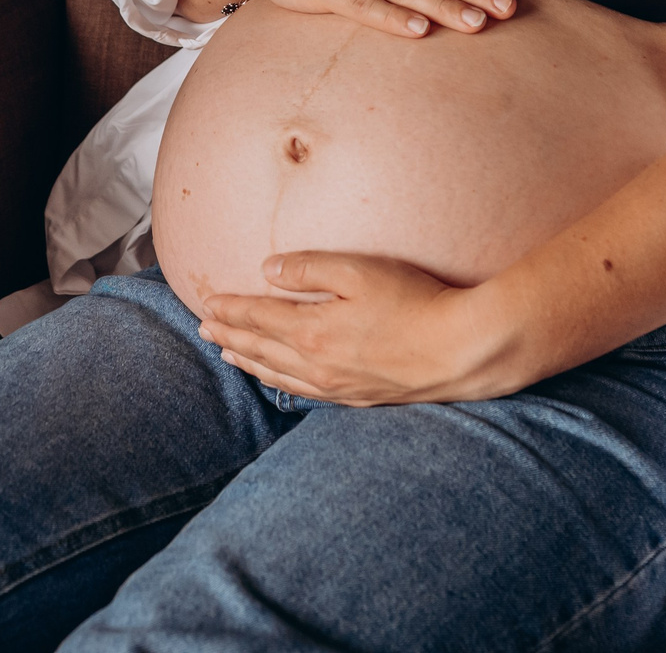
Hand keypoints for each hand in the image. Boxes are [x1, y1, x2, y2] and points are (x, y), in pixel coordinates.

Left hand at [197, 252, 508, 405]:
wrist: (460, 350)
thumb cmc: (414, 302)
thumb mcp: (359, 271)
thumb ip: (309, 268)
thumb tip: (267, 270)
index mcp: (311, 331)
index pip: (256, 317)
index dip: (228, 309)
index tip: (206, 302)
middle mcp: (316, 364)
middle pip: (259, 349)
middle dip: (229, 336)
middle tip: (205, 329)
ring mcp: (336, 386)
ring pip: (278, 374)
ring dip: (249, 361)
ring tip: (228, 354)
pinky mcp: (357, 397)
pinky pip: (304, 392)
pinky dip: (280, 382)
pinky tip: (279, 379)